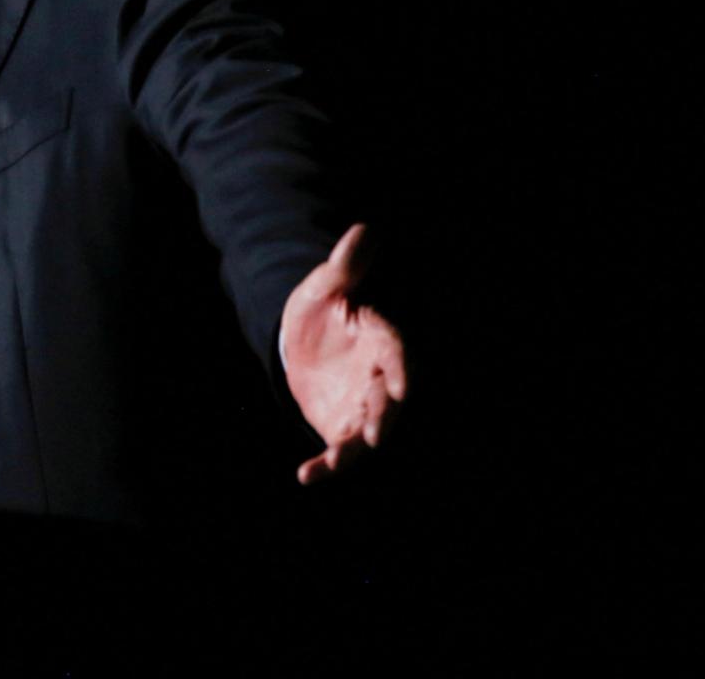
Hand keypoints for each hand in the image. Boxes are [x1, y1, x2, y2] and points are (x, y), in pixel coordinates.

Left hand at [281, 224, 406, 484]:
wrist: (303, 339)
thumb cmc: (322, 306)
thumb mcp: (327, 284)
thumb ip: (346, 265)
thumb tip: (363, 228)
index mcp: (380, 339)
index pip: (396, 353)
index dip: (400, 369)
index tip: (401, 386)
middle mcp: (378, 377)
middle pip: (385, 399)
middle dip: (382, 416)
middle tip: (375, 432)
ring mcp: (360, 406)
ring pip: (365, 432)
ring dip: (354, 449)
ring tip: (337, 462)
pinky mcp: (340, 429)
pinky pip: (336, 451)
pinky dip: (325, 466)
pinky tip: (306, 476)